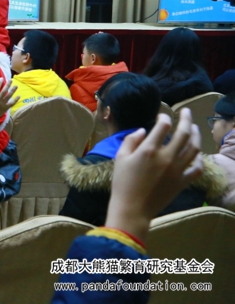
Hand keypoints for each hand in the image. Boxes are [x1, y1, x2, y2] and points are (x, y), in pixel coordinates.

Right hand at [105, 109, 203, 241]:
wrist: (133, 208)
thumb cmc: (122, 182)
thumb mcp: (120, 158)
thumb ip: (131, 140)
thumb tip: (143, 131)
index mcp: (149, 150)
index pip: (163, 126)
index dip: (164, 118)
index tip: (162, 117)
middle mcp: (167, 157)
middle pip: (183, 133)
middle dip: (186, 119)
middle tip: (186, 111)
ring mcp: (177, 170)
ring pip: (194, 148)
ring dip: (195, 135)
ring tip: (194, 128)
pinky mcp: (182, 181)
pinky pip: (197, 168)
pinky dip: (199, 158)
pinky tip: (196, 153)